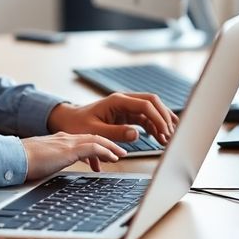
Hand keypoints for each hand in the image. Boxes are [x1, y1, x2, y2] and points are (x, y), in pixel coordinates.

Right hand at [22, 132, 127, 179]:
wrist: (14, 156)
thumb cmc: (22, 161)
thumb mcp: (39, 160)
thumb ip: (47, 162)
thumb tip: (47, 170)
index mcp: (57, 140)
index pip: (81, 139)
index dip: (95, 144)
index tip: (103, 152)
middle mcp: (64, 138)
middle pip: (92, 137)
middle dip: (107, 143)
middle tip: (118, 151)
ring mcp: (67, 142)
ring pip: (96, 140)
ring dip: (110, 146)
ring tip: (120, 154)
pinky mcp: (69, 149)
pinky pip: (93, 147)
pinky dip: (105, 151)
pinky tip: (112, 157)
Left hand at [46, 93, 179, 145]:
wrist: (68, 121)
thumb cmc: (77, 124)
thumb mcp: (94, 131)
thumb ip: (115, 133)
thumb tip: (136, 134)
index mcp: (117, 101)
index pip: (145, 104)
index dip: (158, 117)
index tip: (164, 131)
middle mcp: (124, 101)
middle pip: (153, 102)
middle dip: (164, 117)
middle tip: (171, 134)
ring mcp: (126, 107)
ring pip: (151, 110)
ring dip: (161, 122)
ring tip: (168, 138)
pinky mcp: (126, 115)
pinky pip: (145, 118)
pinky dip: (154, 126)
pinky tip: (160, 136)